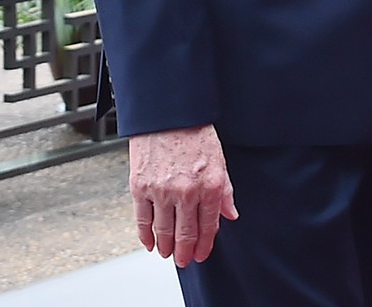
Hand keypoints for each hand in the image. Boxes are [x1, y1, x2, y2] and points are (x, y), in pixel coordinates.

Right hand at [129, 124, 237, 267]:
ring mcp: (161, 191)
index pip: (208, 228)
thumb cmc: (194, 131)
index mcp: (209, 186)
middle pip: (185, 235)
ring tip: (166, 253)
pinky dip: (145, 235)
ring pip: (164, 231)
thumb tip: (230, 215)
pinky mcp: (141, 186)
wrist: (167, 111)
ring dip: (166, 247)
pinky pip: (142, 219)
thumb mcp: (219, 160)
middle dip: (185, 253)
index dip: (205, 246)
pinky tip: (149, 242)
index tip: (201, 255)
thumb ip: (225, 191)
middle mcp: (186, 192)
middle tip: (183, 261)